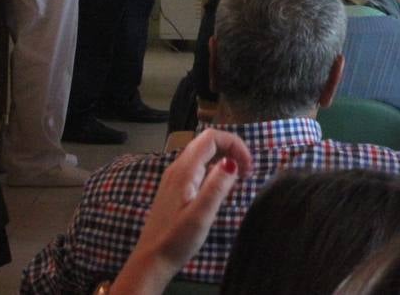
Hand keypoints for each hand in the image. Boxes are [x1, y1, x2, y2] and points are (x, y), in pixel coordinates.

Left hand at [109, 129, 252, 293]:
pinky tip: (222, 190)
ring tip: (239, 180)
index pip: (212, 138)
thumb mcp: (201, 215)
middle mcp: (177, 169)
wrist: (151, 261)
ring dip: (224, 160)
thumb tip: (231, 162)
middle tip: (247, 172)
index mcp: (184, 171)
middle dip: (232, 150)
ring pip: (203, 155)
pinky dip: (215, 171)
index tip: (248, 166)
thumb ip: (217, 186)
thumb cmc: (176, 240)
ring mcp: (174, 179)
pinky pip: (198, 169)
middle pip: (208, 143)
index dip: (235, 144)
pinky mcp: (175, 190)